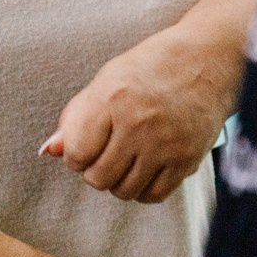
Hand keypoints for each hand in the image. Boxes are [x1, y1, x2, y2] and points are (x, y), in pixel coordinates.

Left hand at [45, 29, 229, 205]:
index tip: (85, 146)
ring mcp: (164, 143)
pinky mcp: (187, 159)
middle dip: (95, 170)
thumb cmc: (150, 68)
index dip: (75, 155)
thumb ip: (76, 117)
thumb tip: (49, 151)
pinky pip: (153, 195)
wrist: (207, 60)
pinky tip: (145, 169)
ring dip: (119, 181)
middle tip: (107, 153)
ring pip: (124, 191)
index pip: (76, 153)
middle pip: (98, 178)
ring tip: (126, 160)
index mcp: (112, 97)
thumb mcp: (107, 80)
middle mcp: (138, 123)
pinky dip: (144, 189)